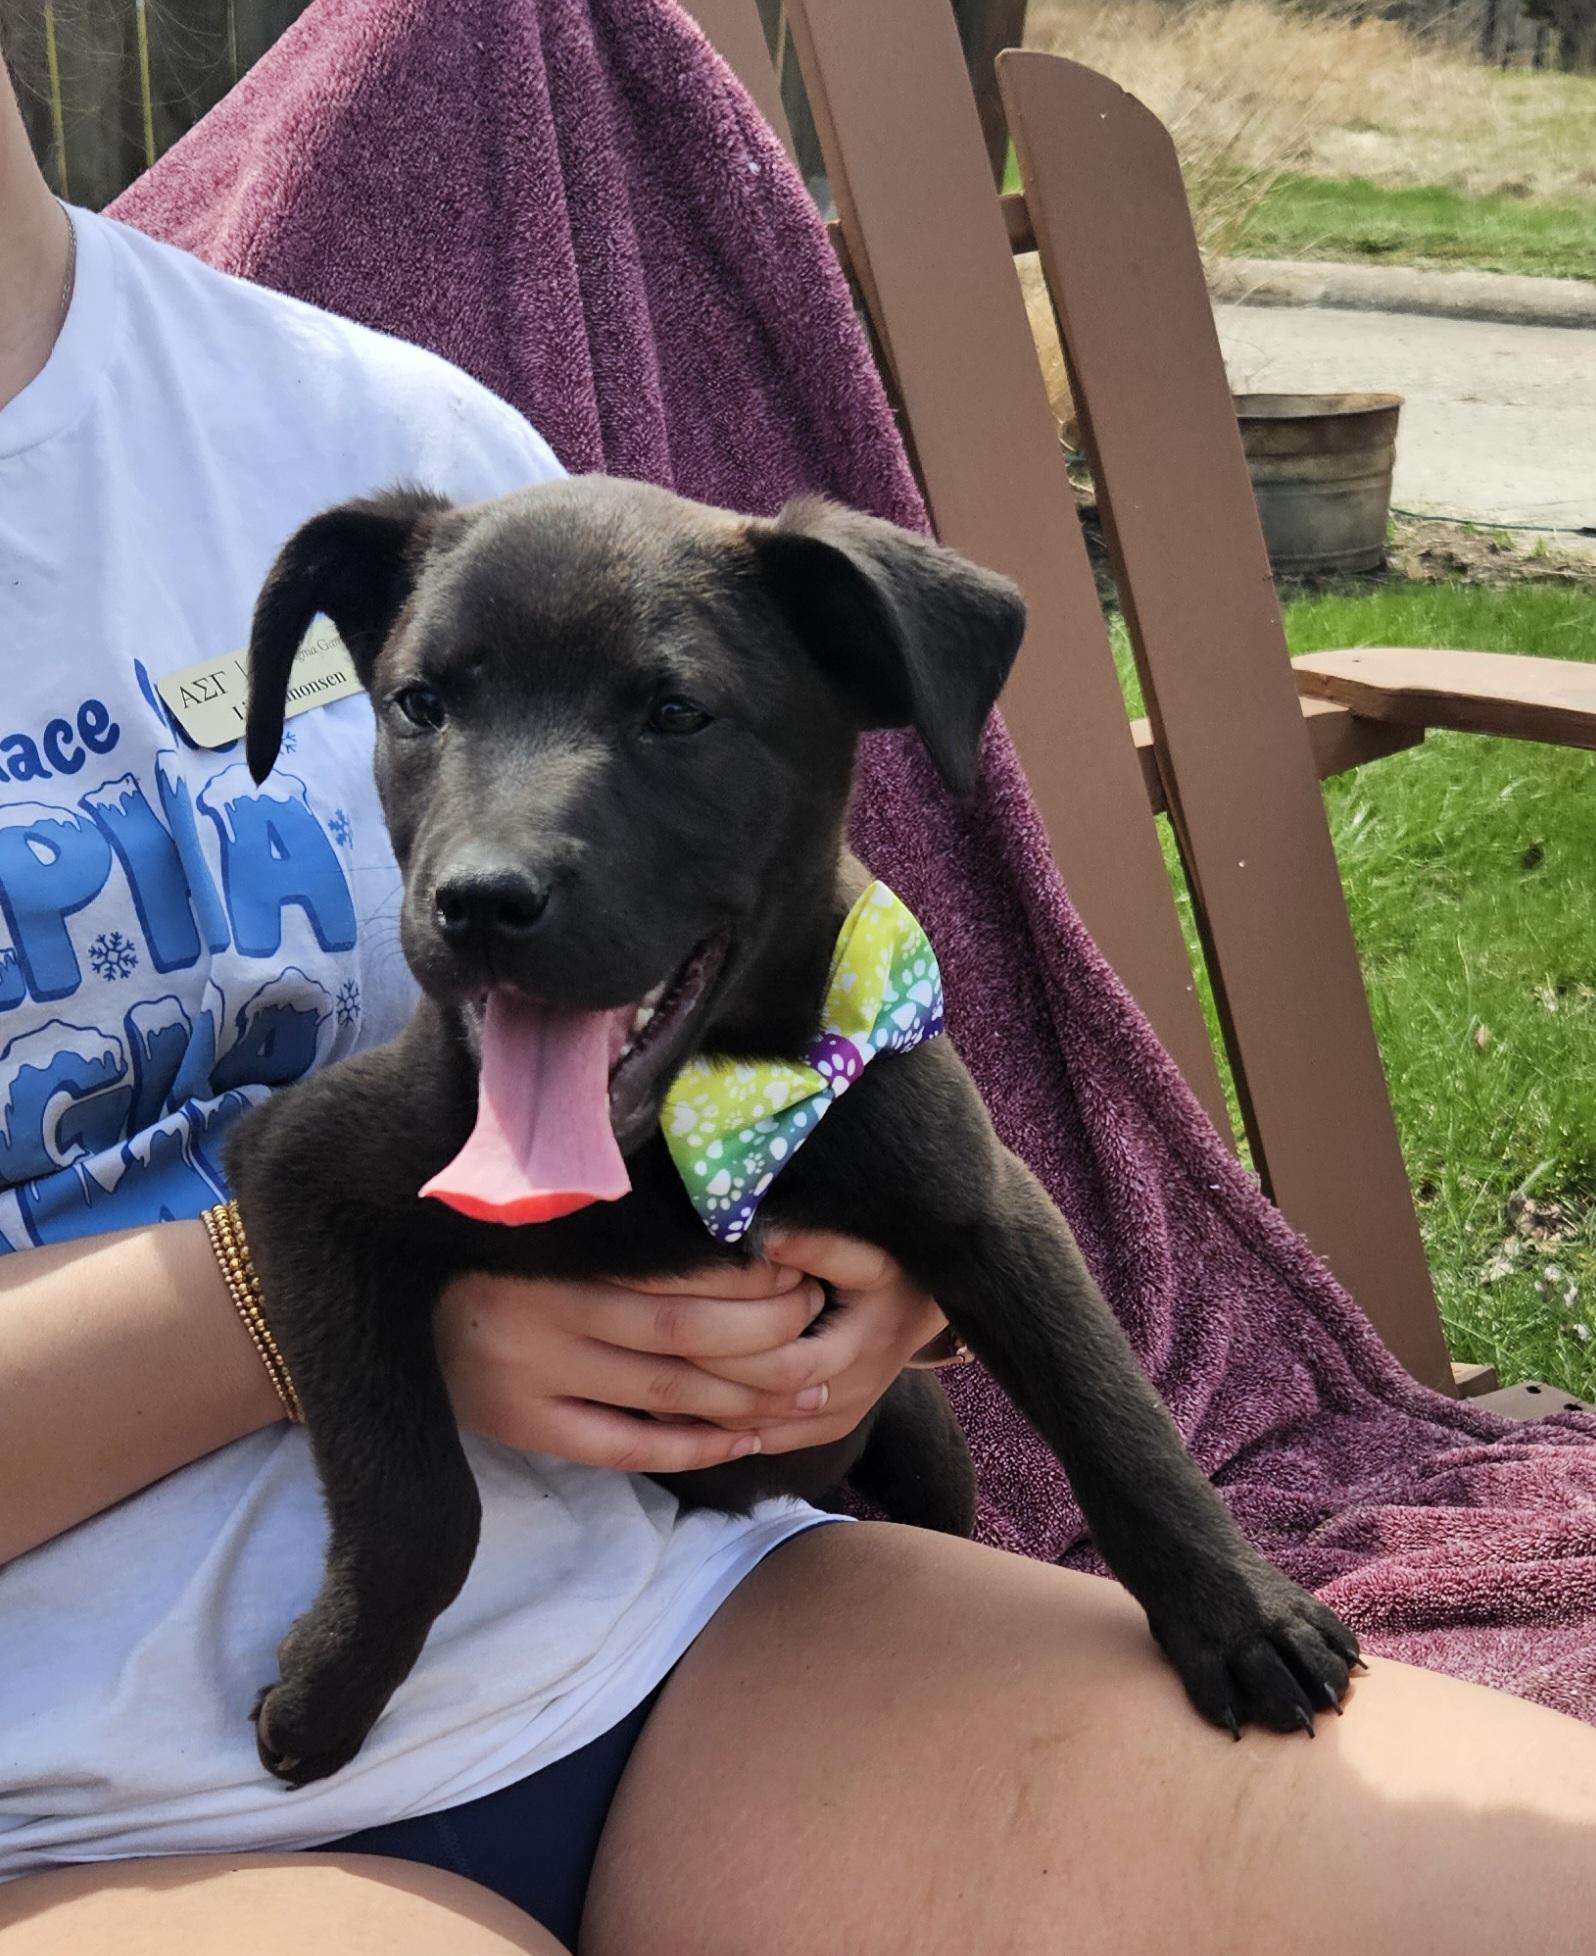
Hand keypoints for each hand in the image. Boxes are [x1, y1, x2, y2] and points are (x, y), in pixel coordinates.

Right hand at [435, 1232, 946, 1472]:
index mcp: (555, 1243)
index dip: (751, 1273)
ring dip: (749, 1393)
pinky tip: (744, 1437)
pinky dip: (692, 1445)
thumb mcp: (538, 1210)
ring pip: (665, 1391)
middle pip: (685, 1331)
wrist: (373, 1298)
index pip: (678, 1264)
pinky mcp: (519, 1424)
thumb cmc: (485, 1240)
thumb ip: (615, 1212)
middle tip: (819, 1324)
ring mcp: (529, 1374)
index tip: (801, 1264)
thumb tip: (732, 1208)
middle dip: (768, 1333)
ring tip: (808, 1387)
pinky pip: (623, 1446)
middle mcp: (541, 1309)